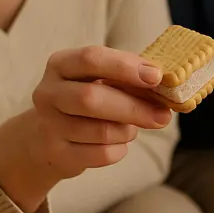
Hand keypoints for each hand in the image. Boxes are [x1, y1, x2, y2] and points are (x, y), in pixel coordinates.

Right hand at [0, 45, 173, 211]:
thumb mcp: (99, 81)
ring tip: (130, 128)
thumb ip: (129, 79)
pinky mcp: (57, 154)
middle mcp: (48, 93)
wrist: (44, 139)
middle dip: (134, 107)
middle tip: (163, 115)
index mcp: (61, 64)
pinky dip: (119, 149)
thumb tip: (169, 84)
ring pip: (101, 131)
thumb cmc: (86, 102)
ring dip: (127, 131)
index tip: (156, 76)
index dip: (125, 66)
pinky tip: (117, 143)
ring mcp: (49, 125)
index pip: (91, 58)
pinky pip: (101, 154)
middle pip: (92, 98)